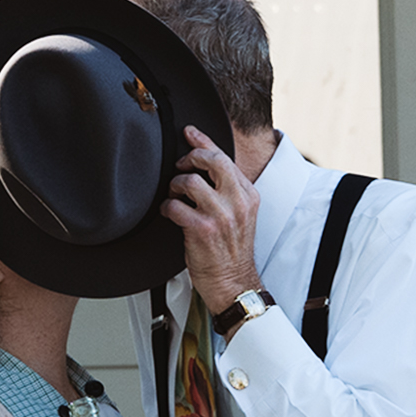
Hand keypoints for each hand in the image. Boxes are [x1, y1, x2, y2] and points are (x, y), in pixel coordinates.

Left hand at [162, 125, 262, 313]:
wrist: (234, 283)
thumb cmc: (232, 252)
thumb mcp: (240, 216)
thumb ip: (228, 192)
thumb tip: (203, 169)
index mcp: (248, 195)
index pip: (225, 158)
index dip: (204, 141)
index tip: (190, 133)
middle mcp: (238, 202)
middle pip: (212, 161)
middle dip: (190, 157)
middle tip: (180, 165)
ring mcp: (221, 216)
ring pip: (190, 181)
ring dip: (175, 185)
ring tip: (175, 194)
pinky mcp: (202, 230)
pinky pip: (176, 206)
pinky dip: (167, 207)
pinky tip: (169, 212)